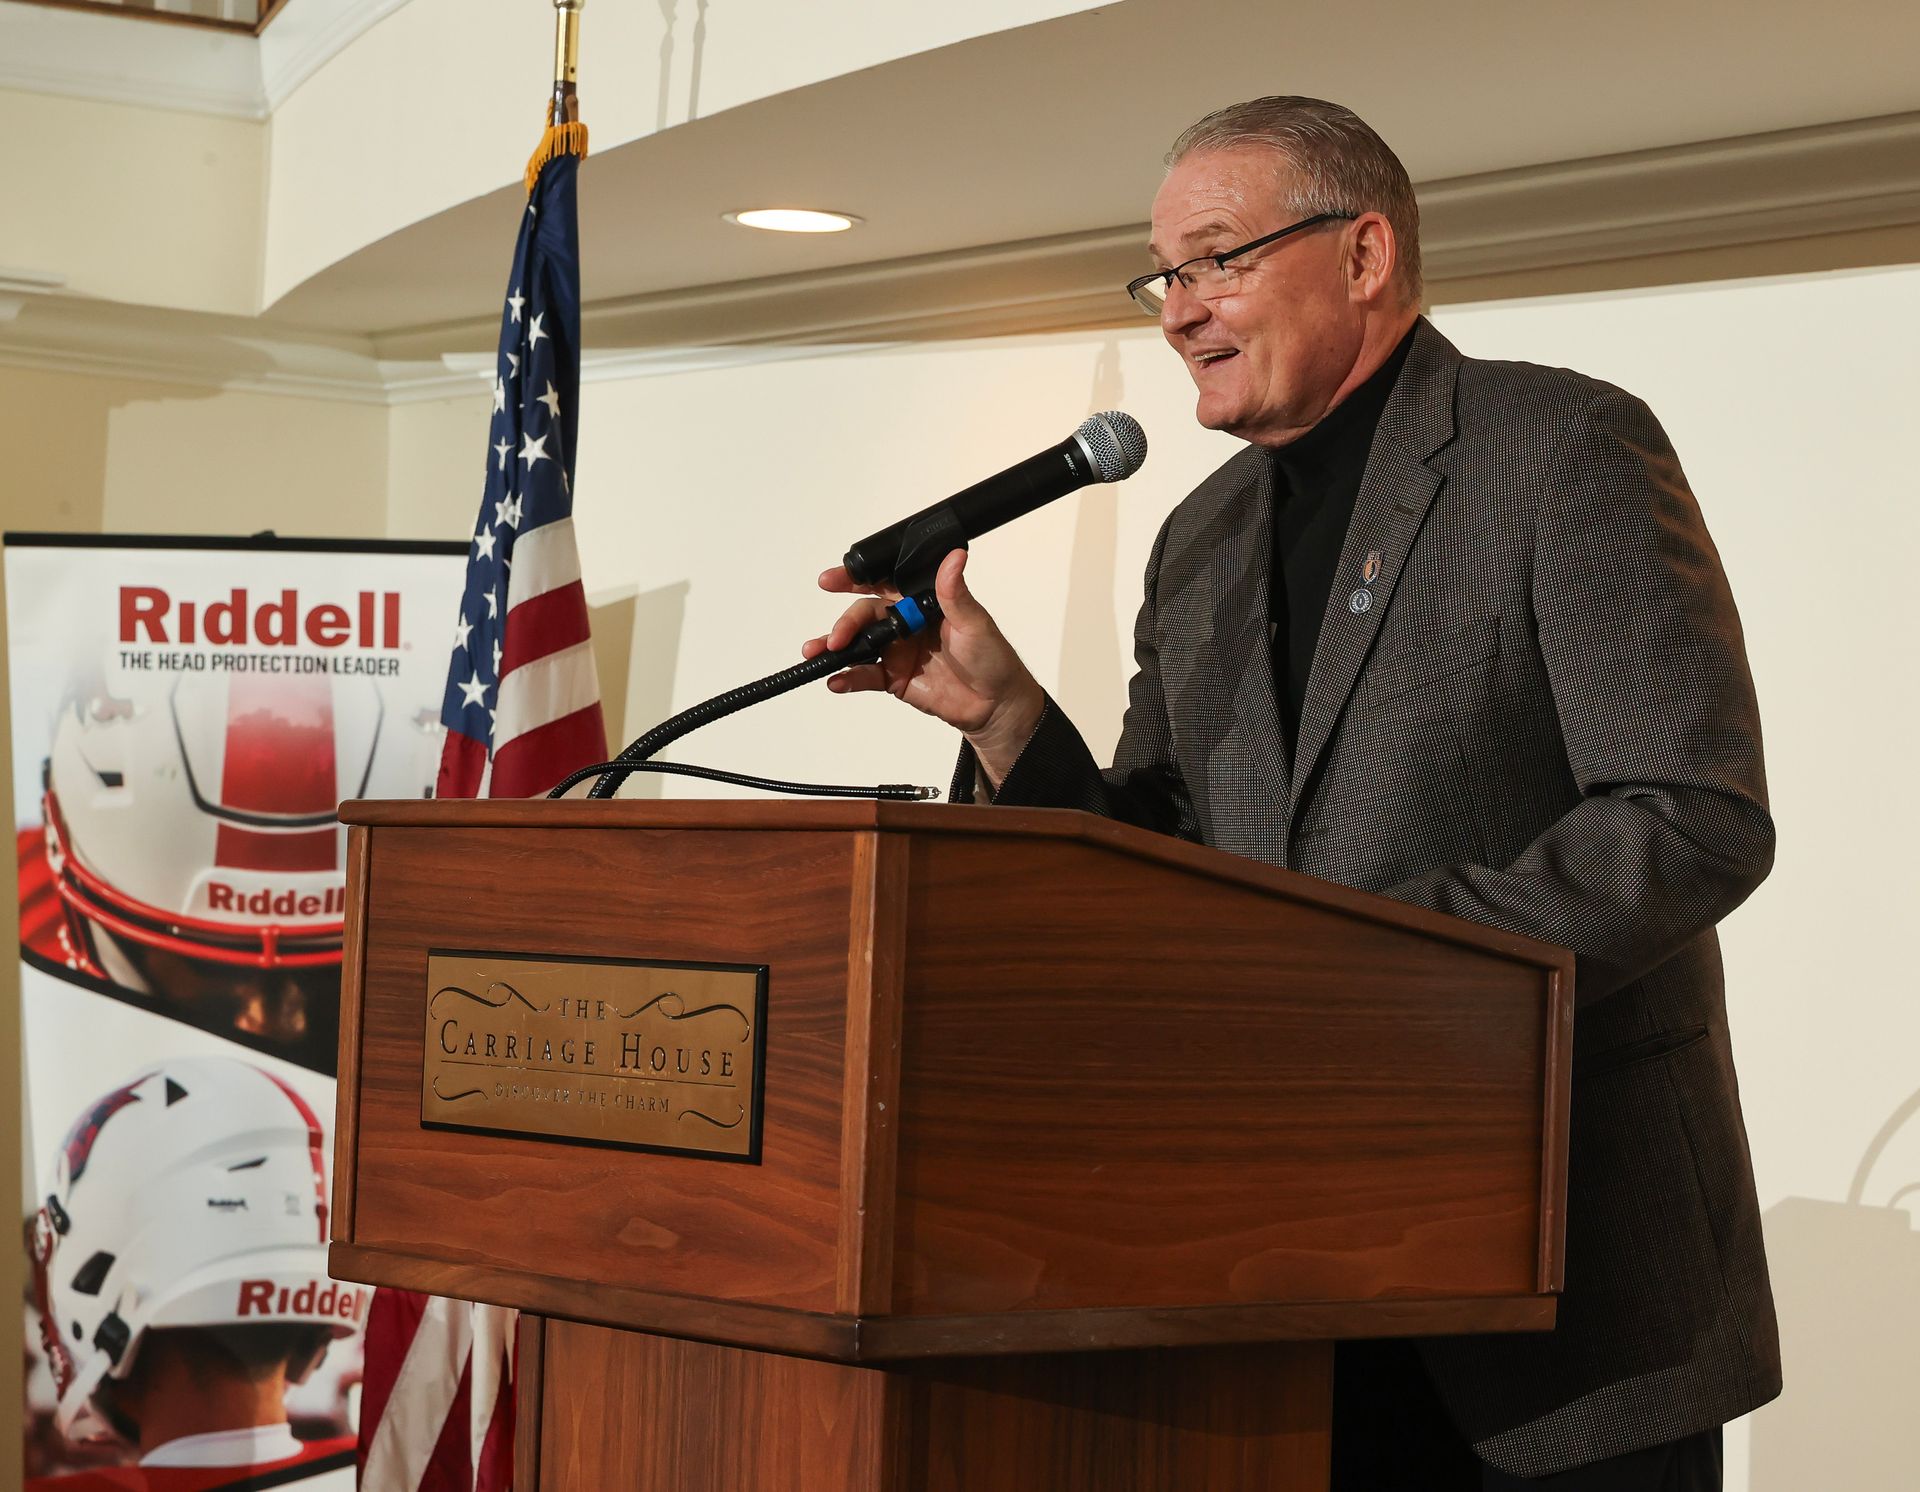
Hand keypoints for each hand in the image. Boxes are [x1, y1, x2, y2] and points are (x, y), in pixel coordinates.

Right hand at [805, 550, 1045, 784]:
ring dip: (835, 649)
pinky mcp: (894, 678)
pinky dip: (848, 678)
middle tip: (836, 637)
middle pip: (865, 616)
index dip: (856, 579)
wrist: (995, 705)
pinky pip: (864, 675)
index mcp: (922, 601)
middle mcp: (905, 622)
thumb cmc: (992, 658)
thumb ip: (954, 592)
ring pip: (858, 645)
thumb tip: (954, 557)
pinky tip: (837, 681)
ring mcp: (897, 651)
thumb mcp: (974, 622)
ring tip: (819, 654)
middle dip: (844, 623)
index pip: (884, 582)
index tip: (833, 579)